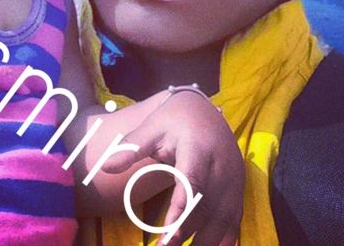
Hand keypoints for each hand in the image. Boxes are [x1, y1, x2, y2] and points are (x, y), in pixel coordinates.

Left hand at [102, 90, 242, 245]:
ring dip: (205, 241)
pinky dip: (223, 240)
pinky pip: (234, 220)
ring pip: (224, 218)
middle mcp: (221, 165)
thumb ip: (131, 148)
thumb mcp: (151, 127)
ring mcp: (234, 179)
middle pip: (208, 205)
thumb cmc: (172, 120)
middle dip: (188, 232)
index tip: (168, 233)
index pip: (192, 182)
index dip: (182, 209)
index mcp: (198, 148)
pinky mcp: (238, 189)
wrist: (203, 110)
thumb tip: (105, 166)